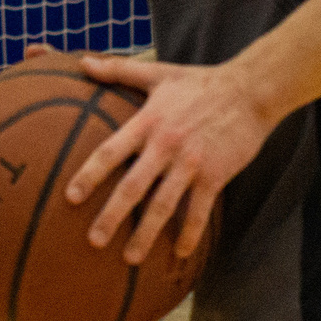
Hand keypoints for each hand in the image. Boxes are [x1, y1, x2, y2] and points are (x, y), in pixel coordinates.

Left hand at [66, 53, 281, 264]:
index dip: (89, 174)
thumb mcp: (158, 72)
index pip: (111, 151)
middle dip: (112, 216)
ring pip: (164, 205)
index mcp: (148, 121)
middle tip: (93, 241)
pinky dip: (189, 234)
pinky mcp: (216, 175)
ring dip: (147, 234)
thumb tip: (82, 61)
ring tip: (130, 259)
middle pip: (133, 186)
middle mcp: (166, 145)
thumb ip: (118, 70)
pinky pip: (199, 211)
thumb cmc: (200, 82)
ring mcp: (192, 163)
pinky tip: (180, 254)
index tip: (70, 197)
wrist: (251, 90)